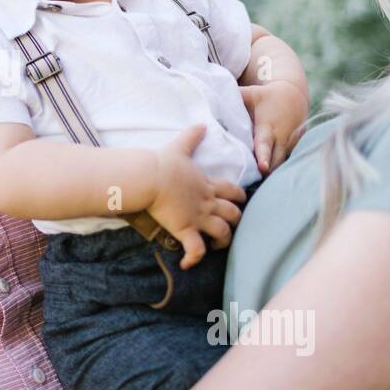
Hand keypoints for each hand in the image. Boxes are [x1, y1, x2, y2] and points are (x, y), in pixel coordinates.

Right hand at [147, 125, 246, 269]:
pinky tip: (187, 264)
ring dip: (222, 242)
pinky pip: (196, 249)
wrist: (150, 177)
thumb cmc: (163, 162)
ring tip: (213, 246)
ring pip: (223, 234)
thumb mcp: (180, 146)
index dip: (240, 198)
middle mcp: (208, 202)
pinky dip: (193, 259)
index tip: (238, 202)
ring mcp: (198, 217)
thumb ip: (192, 137)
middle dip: (235, 222)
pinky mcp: (185, 229)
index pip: (235, 192)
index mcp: (208, 184)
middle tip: (227, 226)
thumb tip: (201, 124)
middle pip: (235, 215)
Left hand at [240, 81, 308, 173]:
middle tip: (254, 182)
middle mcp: (280, 138)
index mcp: (268, 126)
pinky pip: (283, 163)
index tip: (262, 167)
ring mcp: (287, 145)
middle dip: (266, 171)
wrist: (294, 97)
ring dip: (270, 173)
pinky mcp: (290, 150)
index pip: (265, 143)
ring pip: (280, 164)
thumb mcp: (251, 93)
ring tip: (255, 182)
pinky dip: (275, 170)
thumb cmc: (266, 96)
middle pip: (275, 160)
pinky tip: (263, 178)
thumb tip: (211, 96)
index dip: (263, 155)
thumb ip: (234, 97)